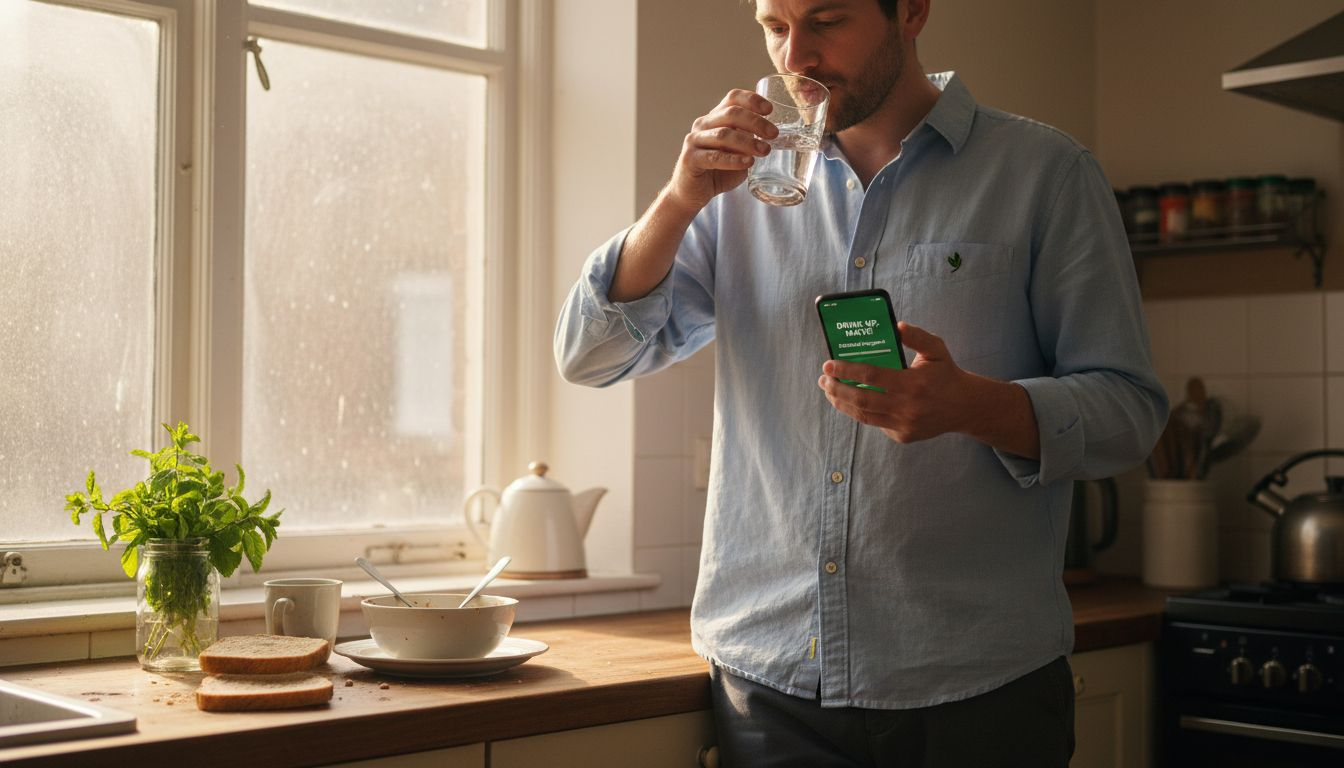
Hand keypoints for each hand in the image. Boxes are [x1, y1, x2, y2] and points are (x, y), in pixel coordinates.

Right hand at [666, 89, 777, 212]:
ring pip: (723, 134)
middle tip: (773, 134)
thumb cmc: (717, 171)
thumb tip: (773, 135)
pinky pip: (714, 157)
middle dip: (755, 122)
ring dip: (748, 142)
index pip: (733, 98)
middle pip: (731, 113)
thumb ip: (750, 141)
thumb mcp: (737, 152)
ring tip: (765, 151)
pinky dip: (733, 159)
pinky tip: (748, 162)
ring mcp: (694, 141)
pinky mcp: (690, 159)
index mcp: (715, 118)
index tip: (769, 110)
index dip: (751, 100)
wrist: (692, 193)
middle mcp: (703, 125)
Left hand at [818, 322, 1041, 455]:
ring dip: (841, 403)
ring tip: (829, 391)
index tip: (828, 365)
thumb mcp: (936, 349)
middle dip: (836, 389)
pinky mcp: (902, 436)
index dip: (846, 371)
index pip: (871, 376)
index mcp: (913, 383)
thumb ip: (916, 336)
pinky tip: (852, 401)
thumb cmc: (946, 373)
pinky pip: (875, 423)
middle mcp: (907, 406)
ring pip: (863, 415)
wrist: (964, 407)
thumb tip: (896, 326)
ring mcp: (904, 424)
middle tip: (823, 379)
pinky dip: (861, 412)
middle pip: (860, 399)